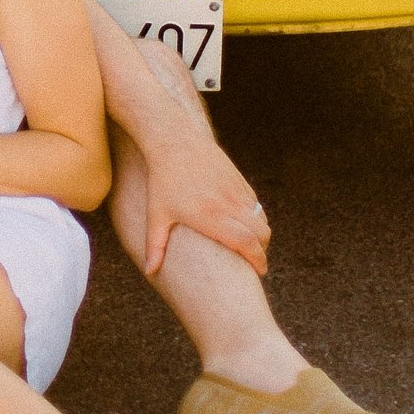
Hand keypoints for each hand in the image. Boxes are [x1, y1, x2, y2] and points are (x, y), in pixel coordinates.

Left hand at [140, 126, 270, 277]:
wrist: (175, 141)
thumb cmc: (162, 180)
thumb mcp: (156, 214)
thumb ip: (155, 245)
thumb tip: (150, 272)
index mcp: (212, 216)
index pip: (247, 242)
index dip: (258, 260)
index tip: (259, 272)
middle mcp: (229, 203)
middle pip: (261, 233)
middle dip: (263, 251)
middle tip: (255, 262)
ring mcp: (236, 190)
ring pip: (261, 218)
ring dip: (260, 234)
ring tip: (249, 245)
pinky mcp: (239, 179)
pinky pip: (255, 204)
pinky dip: (255, 218)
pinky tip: (243, 224)